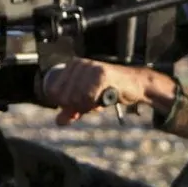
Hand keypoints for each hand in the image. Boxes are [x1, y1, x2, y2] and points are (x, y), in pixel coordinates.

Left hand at [40, 58, 172, 124]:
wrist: (135, 85)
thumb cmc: (109, 90)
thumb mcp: (86, 101)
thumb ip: (71, 110)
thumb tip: (58, 122)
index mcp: (71, 66)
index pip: (53, 91)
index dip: (64, 105)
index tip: (78, 106)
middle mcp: (79, 64)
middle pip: (64, 97)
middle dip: (77, 107)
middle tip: (91, 104)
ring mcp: (90, 68)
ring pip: (76, 98)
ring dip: (87, 107)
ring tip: (98, 101)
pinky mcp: (101, 74)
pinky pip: (88, 97)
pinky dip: (94, 104)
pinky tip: (103, 100)